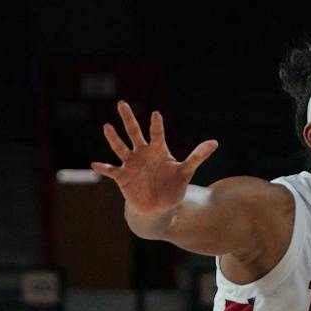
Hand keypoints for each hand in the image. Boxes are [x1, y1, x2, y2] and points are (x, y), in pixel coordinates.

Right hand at [91, 101, 218, 215]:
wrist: (159, 207)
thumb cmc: (173, 187)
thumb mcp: (186, 171)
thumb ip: (197, 156)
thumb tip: (215, 142)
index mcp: (158, 150)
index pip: (157, 134)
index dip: (157, 126)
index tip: (156, 115)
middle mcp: (142, 153)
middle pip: (134, 132)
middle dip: (128, 119)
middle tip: (122, 103)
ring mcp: (131, 164)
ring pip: (120, 148)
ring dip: (114, 138)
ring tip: (107, 127)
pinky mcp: (122, 176)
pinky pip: (111, 171)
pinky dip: (103, 168)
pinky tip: (95, 165)